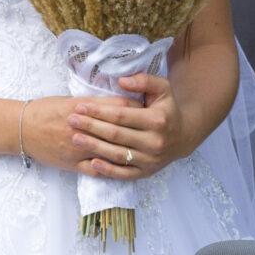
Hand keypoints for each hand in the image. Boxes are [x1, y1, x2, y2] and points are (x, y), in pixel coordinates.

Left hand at [66, 74, 181, 181]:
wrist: (183, 137)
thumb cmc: (167, 110)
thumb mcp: (163, 89)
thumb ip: (144, 80)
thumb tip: (122, 81)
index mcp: (156, 120)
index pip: (121, 115)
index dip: (99, 111)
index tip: (80, 106)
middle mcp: (154, 142)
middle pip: (115, 135)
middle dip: (91, 127)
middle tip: (70, 121)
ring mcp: (151, 160)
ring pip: (117, 154)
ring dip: (94, 147)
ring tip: (75, 138)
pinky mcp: (147, 173)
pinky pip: (124, 174)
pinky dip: (108, 170)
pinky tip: (92, 162)